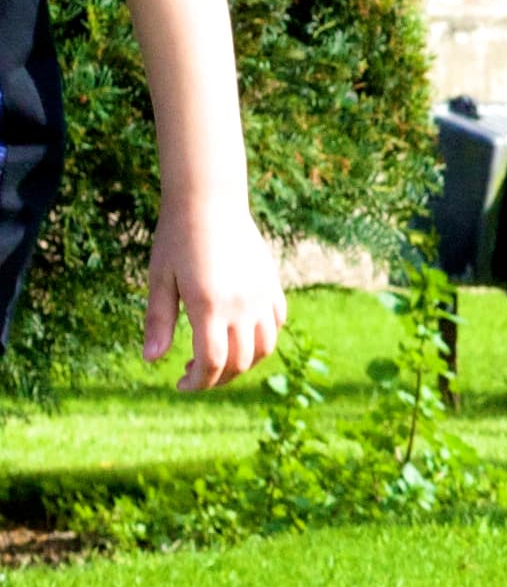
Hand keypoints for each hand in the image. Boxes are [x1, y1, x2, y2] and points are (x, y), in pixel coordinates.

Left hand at [146, 192, 287, 390]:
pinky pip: (276, 323)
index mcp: (209, 306)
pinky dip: (262, 339)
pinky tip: (240, 335)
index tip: (181, 384)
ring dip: (244, 363)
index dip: (199, 382)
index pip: (213, 363)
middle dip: (218, 379)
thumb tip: (151, 360)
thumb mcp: (160, 280)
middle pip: (241, 361)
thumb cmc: (177, 239)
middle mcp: (242, 304)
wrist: (210, 202)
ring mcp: (262, 295)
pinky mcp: (272, 284)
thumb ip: (158, 322)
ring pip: (264, 347)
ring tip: (220, 361)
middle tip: (194, 376)